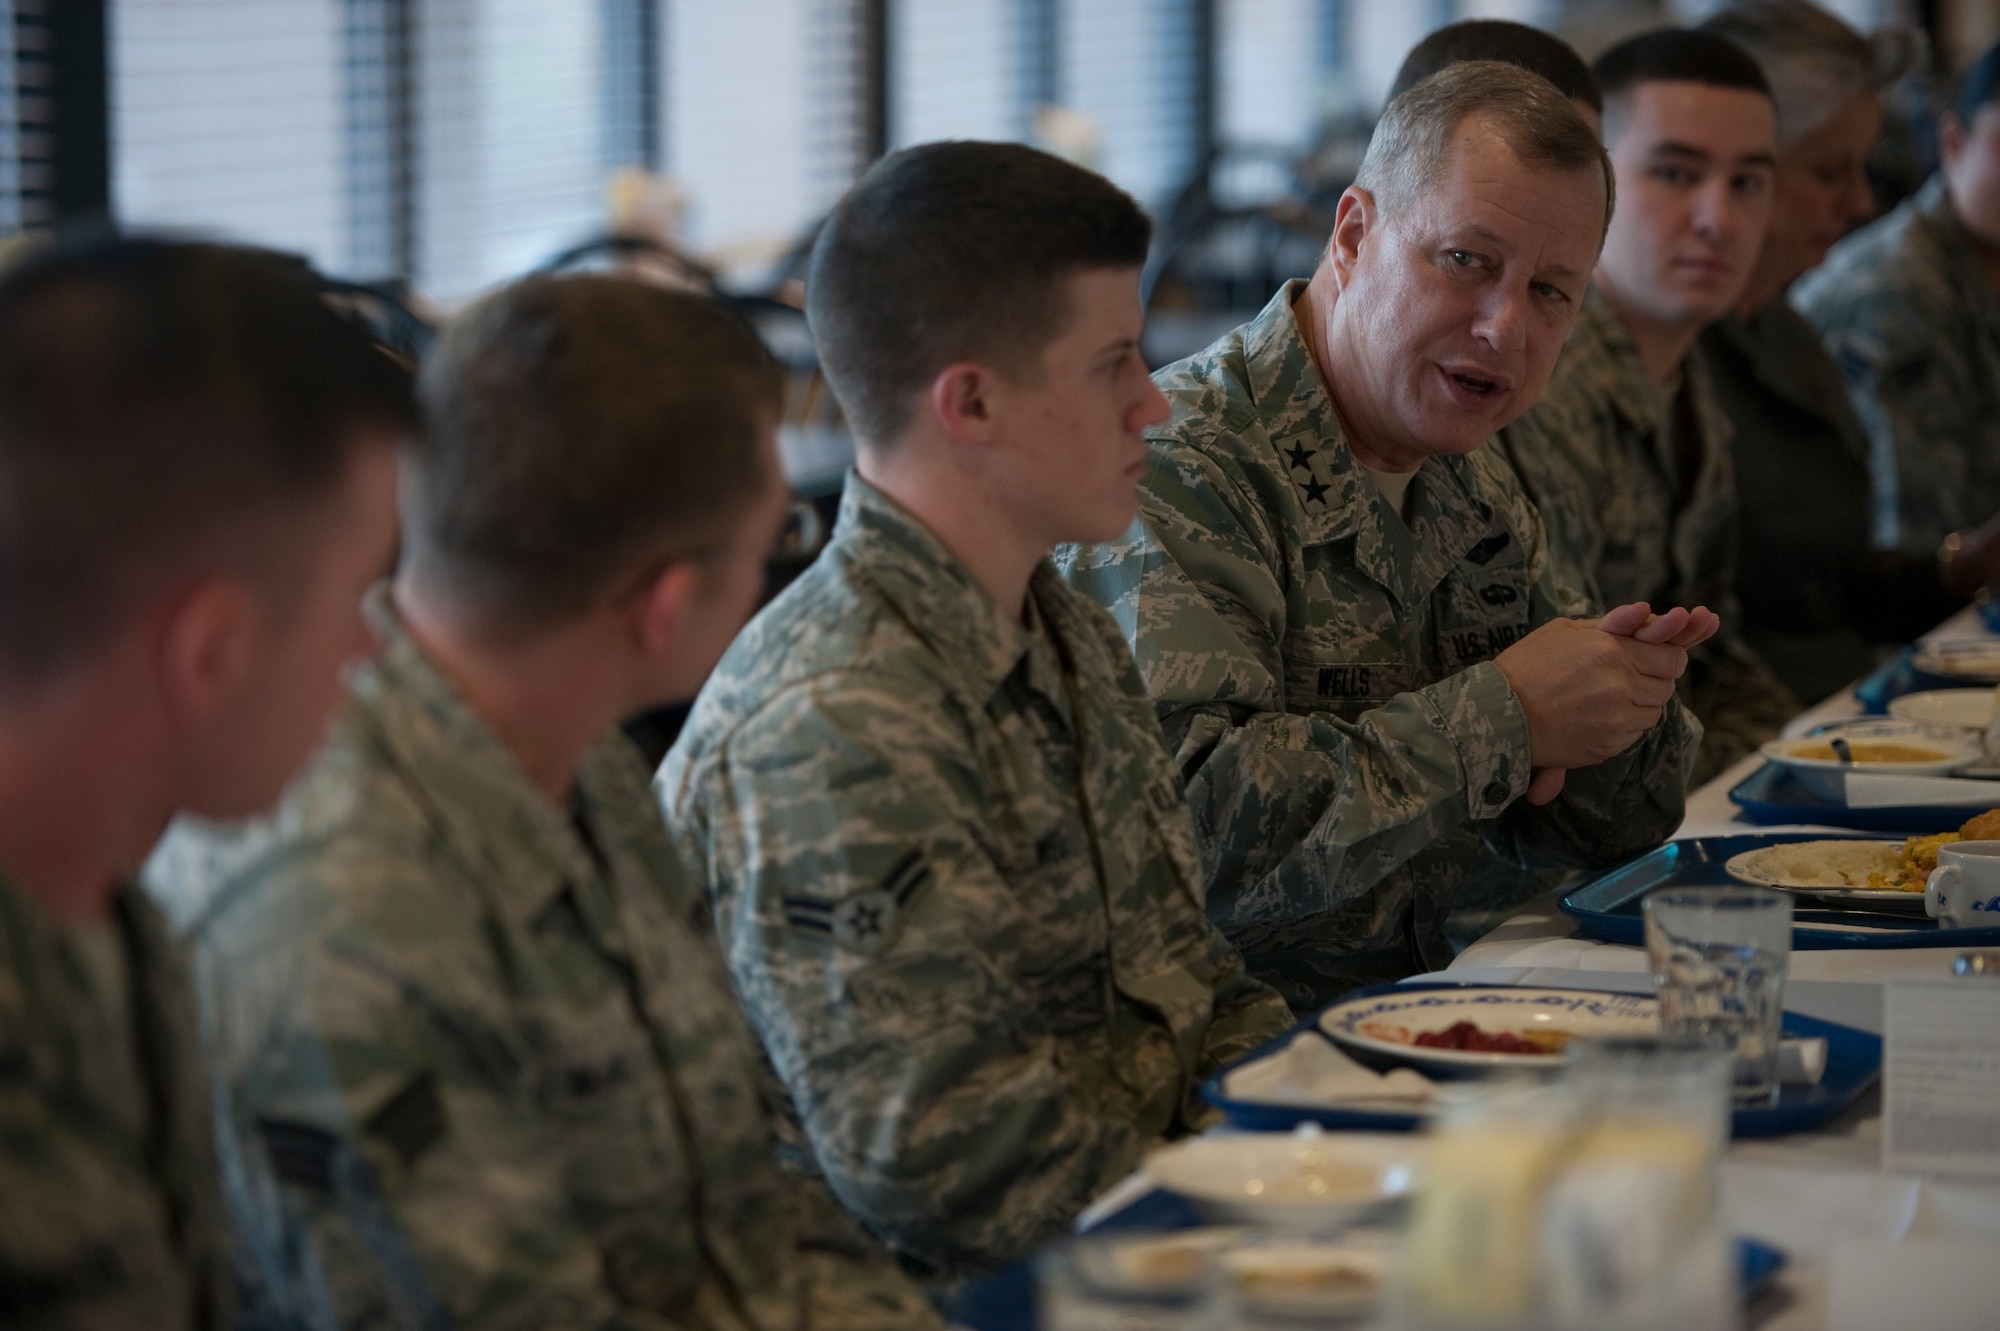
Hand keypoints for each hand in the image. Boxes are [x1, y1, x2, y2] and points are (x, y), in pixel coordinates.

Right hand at [1513, 602, 1717, 804]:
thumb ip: (1611, 625)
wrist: (1497, 713)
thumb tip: (1647, 616)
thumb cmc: (1527, 666)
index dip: (1665, 657)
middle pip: (1667, 686)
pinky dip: (1623, 726)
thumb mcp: (1564, 630)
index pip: (1672, 657)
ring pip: (1654, 712)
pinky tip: (1597, 717)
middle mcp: (1620, 685)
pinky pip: (1635, 734)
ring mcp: (1616, 718)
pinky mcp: (1609, 744)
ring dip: (1640, 705)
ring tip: (1608, 699)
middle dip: (1652, 681)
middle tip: (1627, 679)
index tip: (1651, 660)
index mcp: (1611, 650)